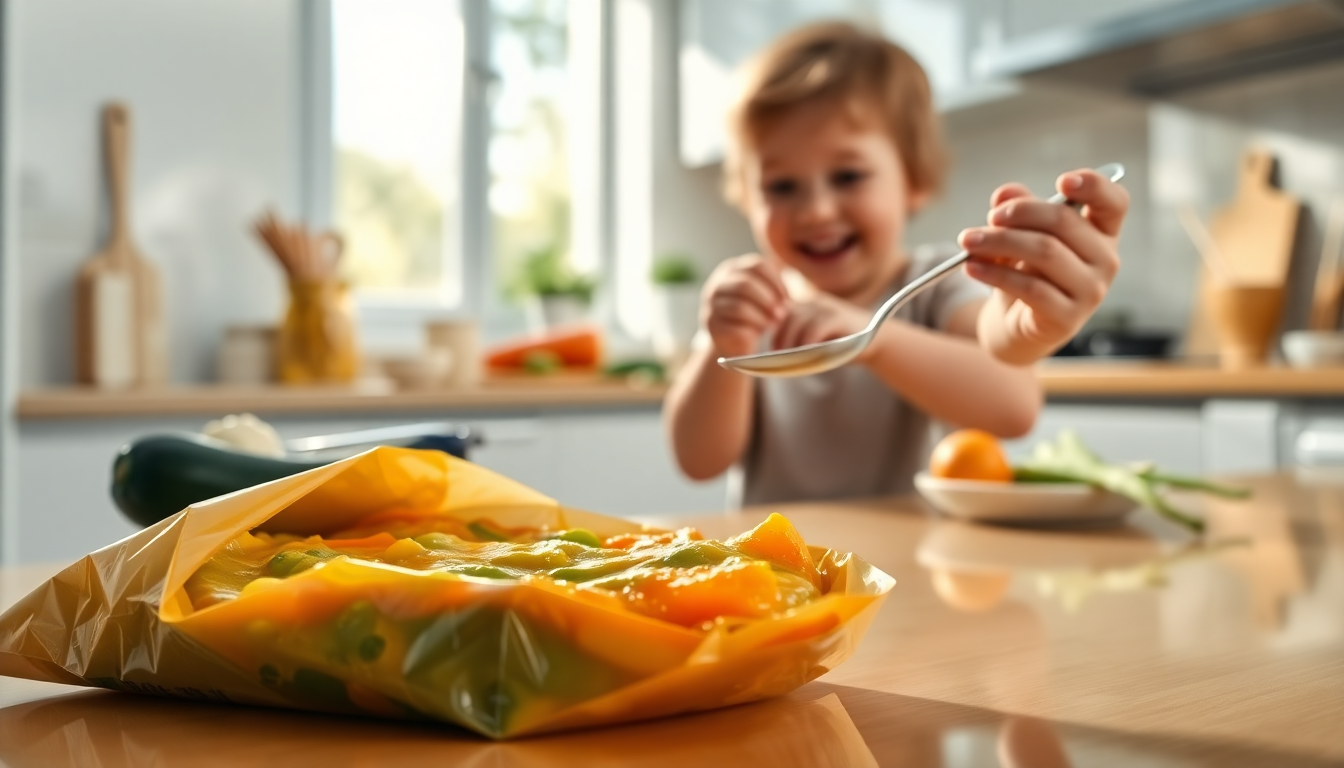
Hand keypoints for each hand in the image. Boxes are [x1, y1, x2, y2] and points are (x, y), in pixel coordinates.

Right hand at [702, 254, 787, 358]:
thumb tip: (785, 277)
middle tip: (782, 313)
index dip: (776, 281)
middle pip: (745, 284)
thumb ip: (772, 283)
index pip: (756, 265)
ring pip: (739, 307)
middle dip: (768, 300)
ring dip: (762, 317)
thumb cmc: (754, 315)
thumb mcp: (763, 294)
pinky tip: (758, 334)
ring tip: (773, 324)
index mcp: (731, 270)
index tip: (787, 298)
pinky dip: (752, 331)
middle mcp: (717, 284)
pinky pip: (734, 326)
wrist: (733, 342)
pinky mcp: (712, 326)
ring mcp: (711, 305)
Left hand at [772, 292, 872, 359]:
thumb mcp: (818, 341)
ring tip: (789, 358)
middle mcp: (816, 302)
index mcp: (809, 305)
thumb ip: (800, 341)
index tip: (774, 350)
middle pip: (789, 316)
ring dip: (790, 341)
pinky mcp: (839, 318)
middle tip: (778, 356)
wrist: (877, 340)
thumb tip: (779, 357)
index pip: (784, 313)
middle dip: (780, 337)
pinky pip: (816, 328)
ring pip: (799, 321)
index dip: (776, 331)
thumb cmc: (843, 344)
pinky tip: (805, 354)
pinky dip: (807, 342)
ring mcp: (829, 308)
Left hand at [958, 168, 1127, 363]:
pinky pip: (1030, 288)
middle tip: (989, 218)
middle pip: (1065, 222)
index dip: (1094, 186)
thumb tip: (1004, 193)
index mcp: (1102, 233)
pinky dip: (995, 274)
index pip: (1114, 202)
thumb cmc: (1026, 271)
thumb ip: (1017, 208)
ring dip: (999, 242)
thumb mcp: (1021, 235)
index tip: (1062, 181)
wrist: (1016, 325)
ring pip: (1045, 252)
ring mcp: (1091, 292)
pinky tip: (972, 267)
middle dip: (1020, 213)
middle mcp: (1105, 260)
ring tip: (968, 242)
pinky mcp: (1067, 318)